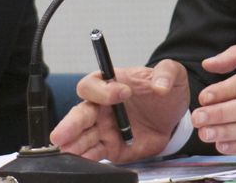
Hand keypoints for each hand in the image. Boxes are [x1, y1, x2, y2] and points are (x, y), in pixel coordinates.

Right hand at [50, 59, 189, 162]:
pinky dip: (88, 158)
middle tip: (62, 135)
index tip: (124, 93)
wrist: (173, 115)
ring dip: (74, 145)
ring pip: (83, 137)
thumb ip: (167, 73)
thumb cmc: (164, 90)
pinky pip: (96, 154)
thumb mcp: (172, 73)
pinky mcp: (112, 148)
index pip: (93, 85)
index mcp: (110, 83)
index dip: (104, 90)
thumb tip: (161, 85)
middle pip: (79, 113)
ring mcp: (104, 128)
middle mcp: (101, 106)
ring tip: (67, 151)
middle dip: (70, 124)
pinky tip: (81, 162)